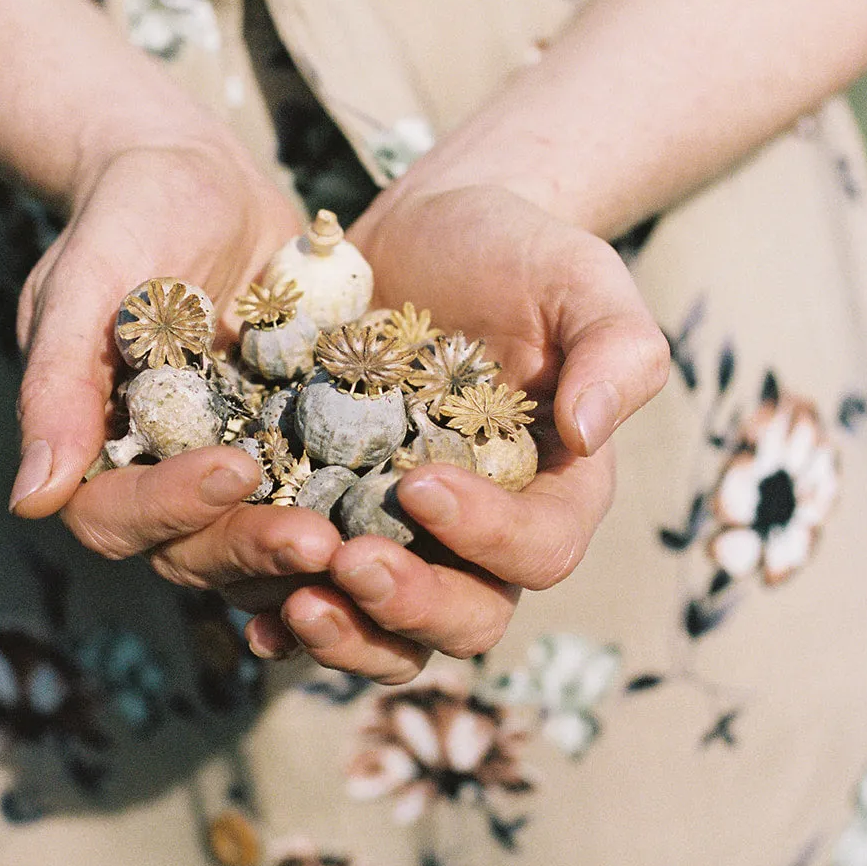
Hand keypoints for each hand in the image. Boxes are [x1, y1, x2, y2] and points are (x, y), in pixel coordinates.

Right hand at [8, 138, 345, 593]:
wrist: (201, 175)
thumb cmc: (126, 215)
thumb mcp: (85, 280)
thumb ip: (58, 385)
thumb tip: (31, 501)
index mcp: (97, 450)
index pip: (117, 516)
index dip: (172, 508)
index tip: (235, 468)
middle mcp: (162, 476)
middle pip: (196, 551)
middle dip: (255, 545)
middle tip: (320, 540)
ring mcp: (233, 467)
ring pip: (263, 543)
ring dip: (310, 553)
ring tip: (369, 542)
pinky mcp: (297, 448)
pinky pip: (326, 496)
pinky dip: (361, 510)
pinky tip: (415, 503)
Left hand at [243, 184, 668, 682]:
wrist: (430, 231)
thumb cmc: (521, 255)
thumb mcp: (581, 280)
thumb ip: (617, 349)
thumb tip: (591, 433)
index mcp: (555, 491)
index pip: (540, 549)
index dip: (487, 535)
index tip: (422, 483)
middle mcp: (482, 538)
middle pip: (465, 619)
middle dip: (408, 604)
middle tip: (349, 562)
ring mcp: (405, 540)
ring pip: (388, 633)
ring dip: (344, 634)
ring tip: (292, 603)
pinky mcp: (334, 522)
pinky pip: (315, 596)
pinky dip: (282, 617)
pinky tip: (249, 616)